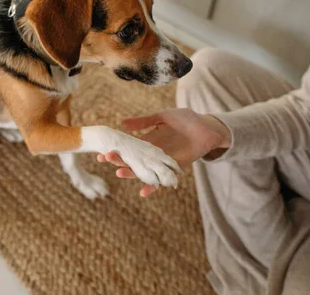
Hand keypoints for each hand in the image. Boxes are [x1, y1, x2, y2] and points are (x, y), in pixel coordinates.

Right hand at [97, 108, 230, 196]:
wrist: (207, 126)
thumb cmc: (185, 119)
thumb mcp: (162, 117)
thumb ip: (144, 121)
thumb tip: (122, 123)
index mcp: (149, 141)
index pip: (129, 148)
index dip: (117, 150)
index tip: (102, 151)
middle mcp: (153, 153)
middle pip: (133, 160)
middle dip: (118, 160)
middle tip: (104, 158)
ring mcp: (163, 162)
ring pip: (144, 171)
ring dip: (131, 173)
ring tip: (118, 172)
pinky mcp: (175, 167)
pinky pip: (162, 179)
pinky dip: (153, 186)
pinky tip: (143, 192)